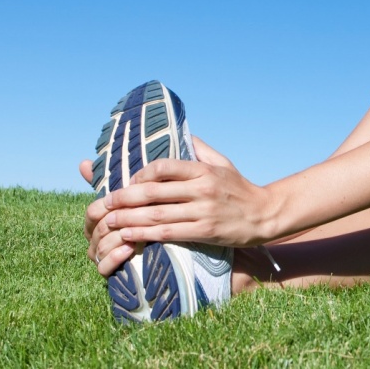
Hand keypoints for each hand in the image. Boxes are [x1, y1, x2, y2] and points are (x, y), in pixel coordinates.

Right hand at [79, 160, 134, 276]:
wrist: (160, 238)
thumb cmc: (141, 214)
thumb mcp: (129, 196)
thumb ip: (108, 181)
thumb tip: (83, 162)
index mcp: (97, 220)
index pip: (92, 212)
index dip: (105, 207)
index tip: (122, 202)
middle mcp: (96, 239)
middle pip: (96, 229)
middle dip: (113, 223)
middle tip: (132, 218)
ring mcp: (101, 256)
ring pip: (99, 248)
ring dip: (116, 240)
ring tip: (134, 234)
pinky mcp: (110, 272)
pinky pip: (104, 268)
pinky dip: (115, 258)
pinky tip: (130, 250)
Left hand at [98, 137, 275, 248]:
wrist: (264, 214)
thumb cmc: (239, 187)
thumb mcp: (222, 162)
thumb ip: (199, 148)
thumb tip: (179, 133)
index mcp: (202, 169)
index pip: (163, 166)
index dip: (140, 174)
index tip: (128, 182)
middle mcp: (201, 189)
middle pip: (154, 193)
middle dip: (124, 198)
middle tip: (105, 203)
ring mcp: (203, 212)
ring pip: (157, 215)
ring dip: (129, 219)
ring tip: (109, 221)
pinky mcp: (205, 232)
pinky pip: (168, 234)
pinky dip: (145, 235)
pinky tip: (130, 236)